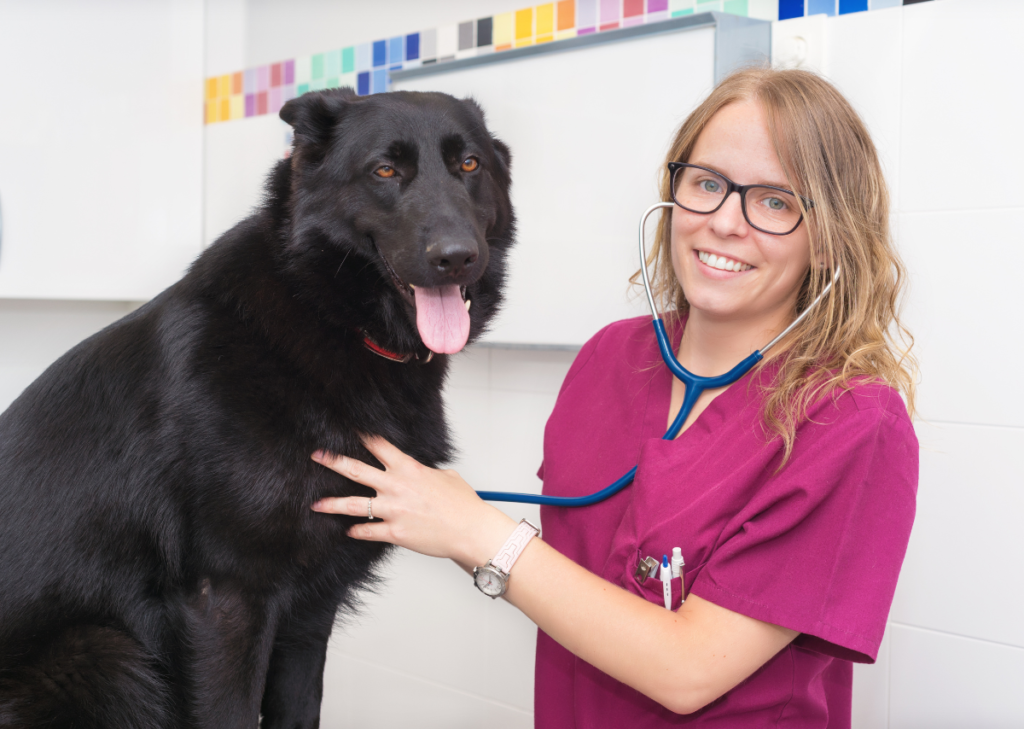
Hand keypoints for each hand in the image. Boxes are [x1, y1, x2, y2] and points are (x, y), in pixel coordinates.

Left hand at [310, 436, 516, 566]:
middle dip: (333, 462)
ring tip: (316, 504)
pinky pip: (367, 531)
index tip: (347, 431)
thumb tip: (419, 472)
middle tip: (317, 456)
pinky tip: (349, 531)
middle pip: (356, 470)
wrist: (470, 530)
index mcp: (409, 469)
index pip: (379, 445)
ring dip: (332, 504)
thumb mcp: (446, 477)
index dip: (362, 436)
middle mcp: (397, 486)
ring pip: (354, 505)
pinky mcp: (395, 533)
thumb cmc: (463, 505)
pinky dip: (356, 531)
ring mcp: (394, 510)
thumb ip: (426, 472)